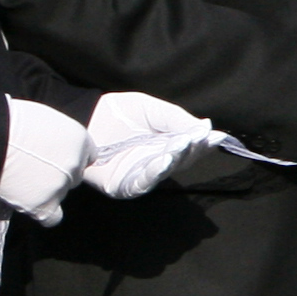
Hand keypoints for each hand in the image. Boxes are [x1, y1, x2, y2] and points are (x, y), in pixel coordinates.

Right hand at [0, 98, 87, 223]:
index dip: (68, 158)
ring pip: (60, 194)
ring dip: (46, 190)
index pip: (87, 157)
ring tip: (21, 179)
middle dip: (57, 174)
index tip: (53, 158)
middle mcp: (75, 165)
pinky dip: (42, 212)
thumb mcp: (45, 120)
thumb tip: (54, 146)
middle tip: (32, 168)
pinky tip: (29, 202)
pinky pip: (51, 217)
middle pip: (73, 177)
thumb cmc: (10, 121)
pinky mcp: (44, 205)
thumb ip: (57, 136)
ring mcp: (60, 187)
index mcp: (79, 139)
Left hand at [76, 89, 215, 198]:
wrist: (83, 117)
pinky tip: (165, 159)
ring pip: (166, 172)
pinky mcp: (124, 186)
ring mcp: (141, 175)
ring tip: (182, 145)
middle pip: (182, 162)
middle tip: (197, 138)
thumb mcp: (152, 109)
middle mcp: (157, 162)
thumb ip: (177, 119)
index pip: (191, 148)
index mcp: (166, 145)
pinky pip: (144, 182)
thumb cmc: (116, 112)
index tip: (214, 136)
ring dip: (176, 160)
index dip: (203, 143)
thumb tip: (207, 128)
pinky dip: (156, 172)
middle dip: (192, 150)